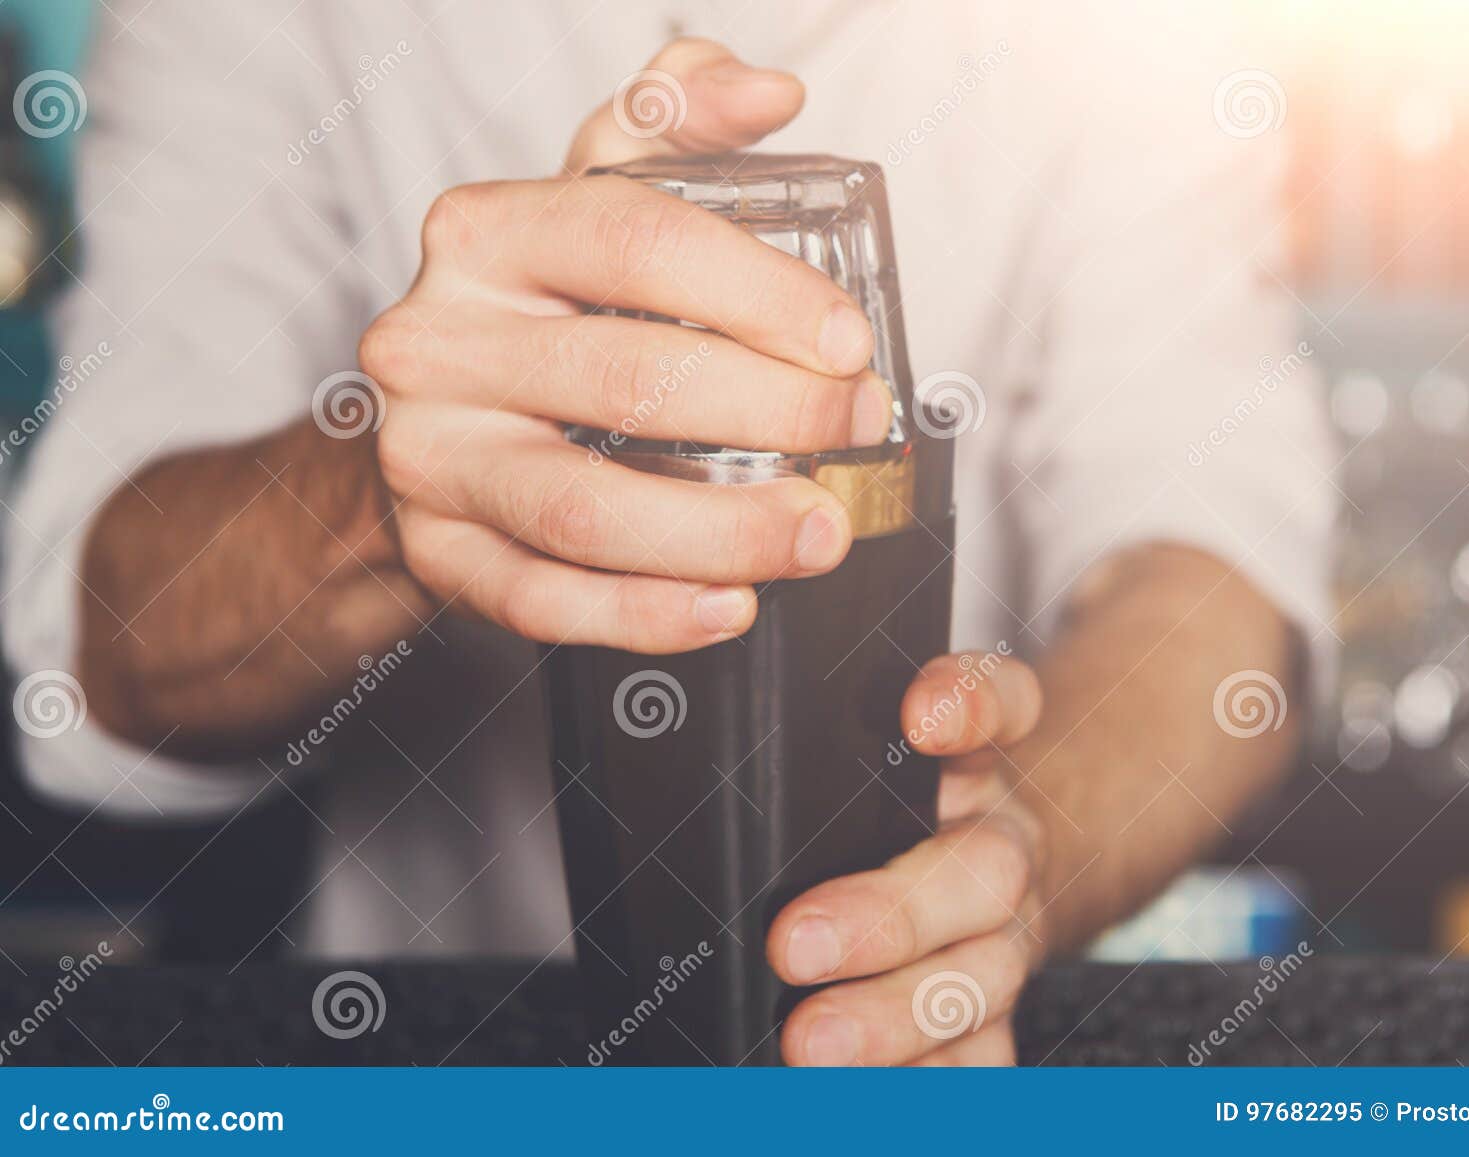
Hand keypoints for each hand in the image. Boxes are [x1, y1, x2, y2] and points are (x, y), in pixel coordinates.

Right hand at [357, 39, 895, 653]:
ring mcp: (431, 457)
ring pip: (584, 509)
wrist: (432, 421)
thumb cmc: (536, 308)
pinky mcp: (440, 553)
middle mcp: (440, 341)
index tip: (848, 343)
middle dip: (773, 412)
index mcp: (487, 234)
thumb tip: (767, 93)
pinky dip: (649, 614)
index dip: (760, 292)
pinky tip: (729, 605)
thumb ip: (674, 124)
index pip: (634, 240)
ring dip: (723, 532)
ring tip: (817, 534)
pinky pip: (545, 600)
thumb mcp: (593, 194)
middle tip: (854, 432)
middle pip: (626, 379)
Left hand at [767, 651, 1052, 1065]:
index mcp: (970, 762)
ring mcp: (1006, 942)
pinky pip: (978, 1065)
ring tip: (808, 1046)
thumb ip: (814, 748)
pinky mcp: (994, 1025)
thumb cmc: (883, 822)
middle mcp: (1000, 847)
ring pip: (980, 982)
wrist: (974, 894)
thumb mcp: (854, 765)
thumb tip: (691, 721)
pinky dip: (922, 1085)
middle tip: (794, 943)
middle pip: (981, 871)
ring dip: (894, 1018)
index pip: (1002, 703)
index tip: (920, 716)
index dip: (973, 703)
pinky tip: (863, 1097)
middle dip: (888, 914)